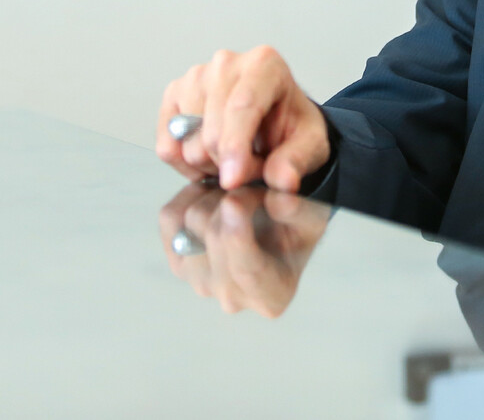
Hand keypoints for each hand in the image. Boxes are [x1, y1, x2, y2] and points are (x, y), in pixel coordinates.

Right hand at [154, 46, 330, 190]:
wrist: (274, 118)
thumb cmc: (290, 125)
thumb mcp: (310, 144)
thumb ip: (296, 161)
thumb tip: (282, 179)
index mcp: (264, 64)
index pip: (242, 106)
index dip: (235, 148)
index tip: (234, 180)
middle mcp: (226, 64)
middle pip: (212, 131)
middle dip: (231, 163)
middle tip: (253, 164)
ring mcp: (195, 77)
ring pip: (188, 142)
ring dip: (210, 163)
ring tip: (233, 155)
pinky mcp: (174, 95)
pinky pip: (167, 146)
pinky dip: (185, 164)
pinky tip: (209, 158)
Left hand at [156, 181, 330, 317]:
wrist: (273, 229)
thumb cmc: (296, 227)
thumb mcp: (313, 215)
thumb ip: (298, 210)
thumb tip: (276, 203)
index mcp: (272, 295)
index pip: (247, 269)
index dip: (237, 235)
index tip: (234, 201)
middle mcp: (232, 298)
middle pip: (215, 239)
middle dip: (234, 199)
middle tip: (254, 185)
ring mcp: (199, 282)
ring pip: (192, 224)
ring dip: (213, 196)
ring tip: (236, 194)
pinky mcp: (177, 260)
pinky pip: (170, 218)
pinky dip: (188, 196)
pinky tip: (211, 195)